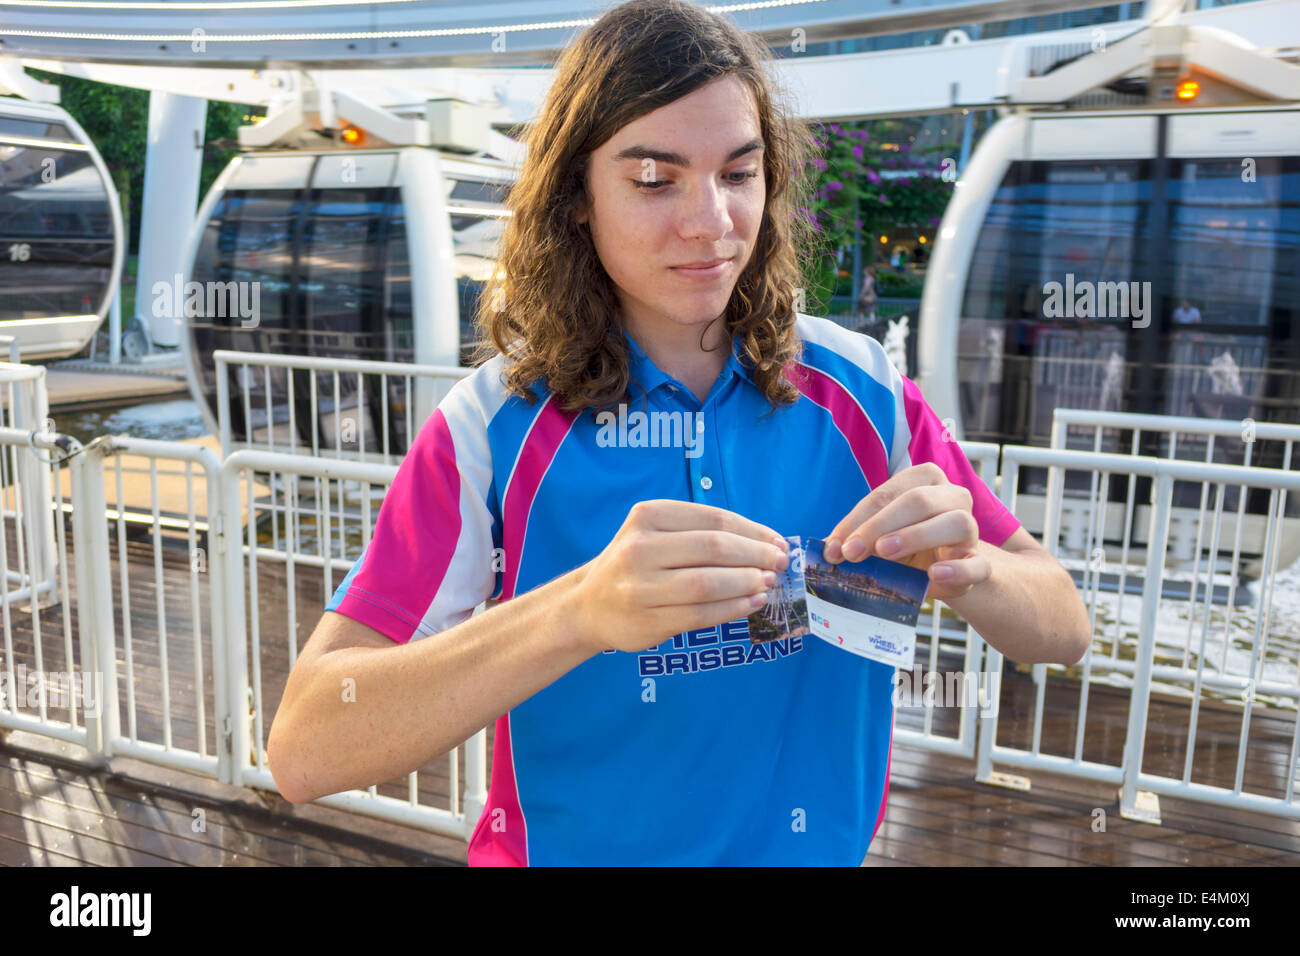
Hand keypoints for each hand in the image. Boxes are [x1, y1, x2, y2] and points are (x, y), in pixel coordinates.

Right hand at [571, 500, 790, 653]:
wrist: (590, 605)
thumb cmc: (637, 564)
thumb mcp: (657, 533)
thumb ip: (703, 533)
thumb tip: (767, 542)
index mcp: (646, 516)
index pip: (713, 519)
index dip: (753, 531)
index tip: (777, 541)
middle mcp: (639, 548)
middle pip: (713, 548)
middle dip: (756, 556)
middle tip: (778, 563)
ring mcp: (640, 587)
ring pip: (708, 584)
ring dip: (747, 583)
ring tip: (768, 583)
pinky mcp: (647, 621)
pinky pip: (701, 615)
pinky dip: (734, 609)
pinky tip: (752, 603)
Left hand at [821, 462, 988, 602]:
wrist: (949, 571)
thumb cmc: (908, 546)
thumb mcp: (880, 538)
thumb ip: (856, 539)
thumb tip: (825, 549)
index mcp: (924, 480)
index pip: (885, 494)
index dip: (857, 520)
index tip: (834, 547)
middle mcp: (952, 496)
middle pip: (917, 501)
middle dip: (878, 526)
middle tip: (851, 552)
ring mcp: (971, 528)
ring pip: (954, 522)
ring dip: (916, 536)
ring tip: (885, 552)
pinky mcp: (980, 562)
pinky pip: (977, 563)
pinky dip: (957, 569)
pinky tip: (934, 573)